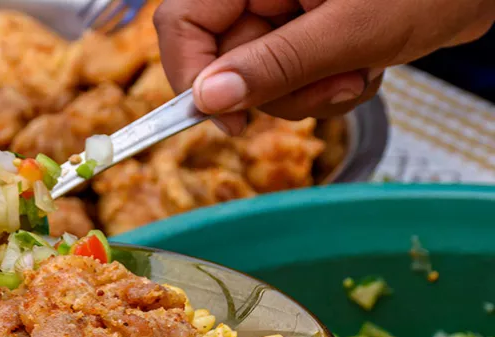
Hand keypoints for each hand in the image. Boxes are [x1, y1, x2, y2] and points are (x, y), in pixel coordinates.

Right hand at [153, 0, 494, 132]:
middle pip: (223, 61)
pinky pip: (291, 80)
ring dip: (310, 94)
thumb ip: (275, 66)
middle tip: (331, 85)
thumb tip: (210, 98)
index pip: (182, 24)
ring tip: (358, 72)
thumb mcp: (349, 30)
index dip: (193, 75)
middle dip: (279, 90)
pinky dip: (325, 89)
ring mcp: (280, 12)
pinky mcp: (302, 32)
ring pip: (259, 79)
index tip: (228, 117)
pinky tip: (361, 68)